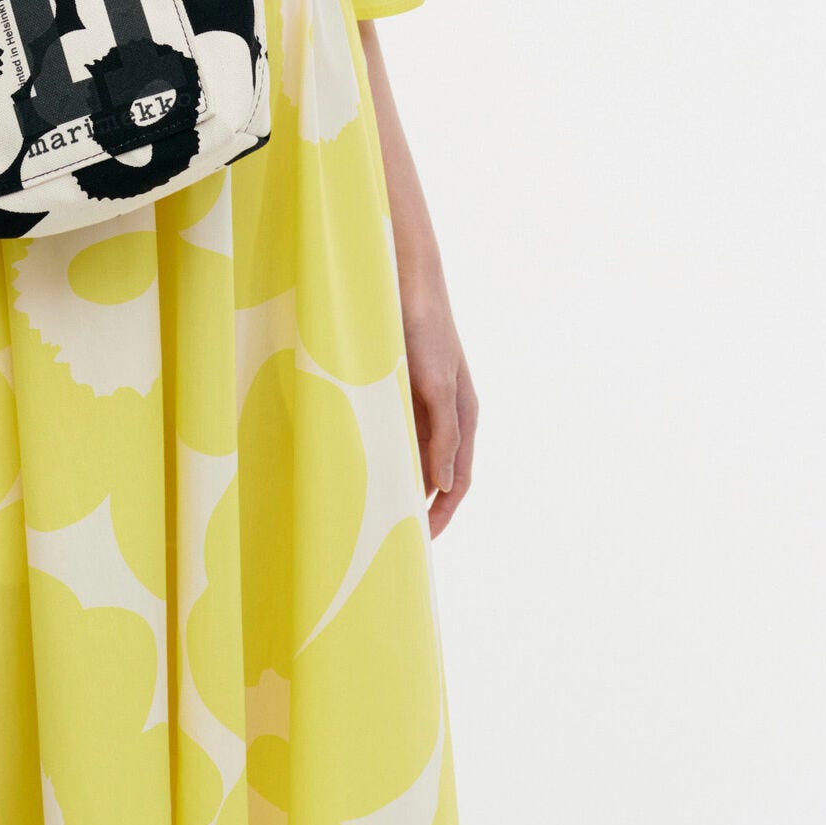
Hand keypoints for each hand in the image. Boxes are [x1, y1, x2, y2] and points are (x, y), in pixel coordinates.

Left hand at [398, 263, 477, 538]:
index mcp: (463, 416)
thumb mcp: (437, 386)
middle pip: (435, 473)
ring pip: (412, 455)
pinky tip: (362, 464)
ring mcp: (420, 401)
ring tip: (374, 508)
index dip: (442, 514)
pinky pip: (392, 431)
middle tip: (392, 535)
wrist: (404, 281)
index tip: (421, 543)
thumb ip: (443, 436)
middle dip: (419, 505)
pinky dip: (383, 452)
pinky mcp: (397, 387)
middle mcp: (444, 413)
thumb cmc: (427, 331)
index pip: (457, 481)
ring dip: (398, 480)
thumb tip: (446, 485)